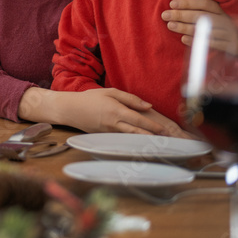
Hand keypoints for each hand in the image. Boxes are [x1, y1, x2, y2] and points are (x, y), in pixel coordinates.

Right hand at [58, 88, 190, 136]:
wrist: (70, 109)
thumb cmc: (90, 98)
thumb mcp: (110, 92)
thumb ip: (130, 98)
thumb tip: (148, 106)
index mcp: (116, 110)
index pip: (139, 120)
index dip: (153, 126)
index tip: (165, 130)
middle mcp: (113, 123)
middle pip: (137, 132)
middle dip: (153, 137)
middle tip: (167, 141)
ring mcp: (109, 132)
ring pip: (131, 138)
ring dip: (145, 142)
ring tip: (158, 145)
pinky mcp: (104, 137)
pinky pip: (122, 140)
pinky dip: (133, 142)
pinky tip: (141, 145)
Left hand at [162, 0, 224, 44]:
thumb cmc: (218, 29)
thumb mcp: (213, 18)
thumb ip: (197, 12)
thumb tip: (173, 7)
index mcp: (221, 11)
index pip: (205, 3)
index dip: (188, 3)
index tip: (171, 4)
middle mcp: (226, 21)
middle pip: (202, 16)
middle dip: (181, 15)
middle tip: (165, 15)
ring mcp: (229, 34)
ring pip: (205, 30)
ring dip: (185, 27)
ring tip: (170, 25)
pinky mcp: (230, 47)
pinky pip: (211, 44)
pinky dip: (196, 41)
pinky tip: (183, 39)